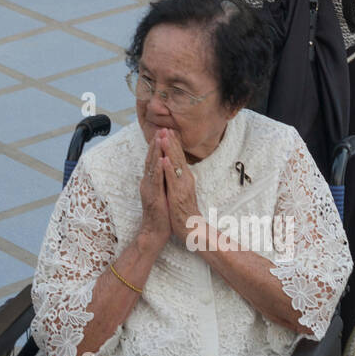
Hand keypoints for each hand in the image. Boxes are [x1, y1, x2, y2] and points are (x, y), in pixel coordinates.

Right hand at [138, 134, 170, 248]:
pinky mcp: (154, 197)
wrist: (155, 231)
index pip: (154, 160)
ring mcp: (149, 189)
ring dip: (156, 152)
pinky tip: (162, 159)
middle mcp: (148, 183)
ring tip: (160, 138)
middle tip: (161, 129)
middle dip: (156, 144)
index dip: (157, 146)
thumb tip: (166, 169)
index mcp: (151, 181)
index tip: (163, 133)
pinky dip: (159, 169)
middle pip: (151, 160)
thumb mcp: (162, 193)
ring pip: (152, 167)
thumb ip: (161, 181)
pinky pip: (156, 181)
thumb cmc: (161, 213)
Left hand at [159, 129, 202, 244]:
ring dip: (170, 150)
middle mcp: (185, 179)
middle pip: (178, 157)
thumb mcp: (180, 191)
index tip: (168, 130)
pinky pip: (172, 180)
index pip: (179, 157)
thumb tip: (174, 168)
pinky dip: (168, 169)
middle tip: (166, 127)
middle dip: (171, 142)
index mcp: (184, 178)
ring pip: (176, 165)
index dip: (173, 144)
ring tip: (164, 137)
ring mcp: (182, 187)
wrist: (190, 228)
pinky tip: (165, 159)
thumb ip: (178, 179)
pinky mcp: (178, 195)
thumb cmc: (183, 211)